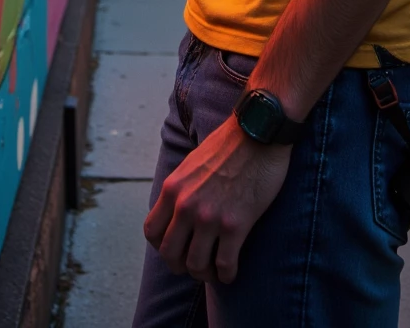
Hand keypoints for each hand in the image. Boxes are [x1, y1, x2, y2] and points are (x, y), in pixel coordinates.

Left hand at [143, 116, 290, 284]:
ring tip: (214, 270)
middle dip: (180, 265)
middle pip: (170, 254)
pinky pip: (224, 265)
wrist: (258, 133)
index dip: (162, 246)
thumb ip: (181, 188)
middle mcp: (186, 205)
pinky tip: (231, 271)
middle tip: (194, 264)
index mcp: (173, 188)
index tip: (177, 247)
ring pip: (195, 266)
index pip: (151, 231)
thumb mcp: (191, 163)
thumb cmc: (228, 145)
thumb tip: (177, 210)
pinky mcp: (236, 225)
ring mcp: (210, 217)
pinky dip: (226, 275)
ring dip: (204, 274)